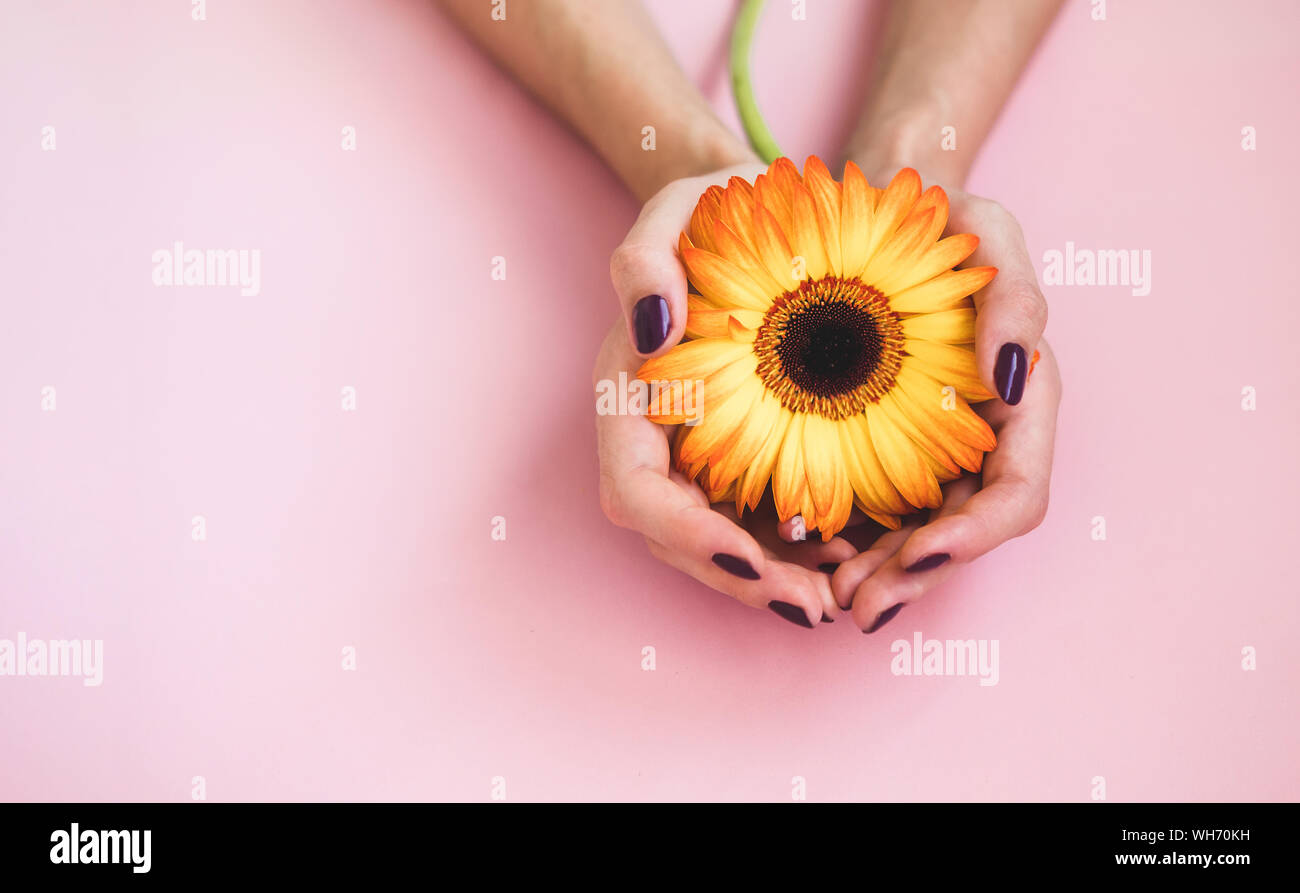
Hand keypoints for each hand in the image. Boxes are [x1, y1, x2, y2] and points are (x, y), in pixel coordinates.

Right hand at [597, 166, 859, 627]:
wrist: (755, 211)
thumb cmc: (714, 209)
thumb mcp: (675, 209)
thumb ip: (642, 260)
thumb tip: (652, 328)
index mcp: (627, 392)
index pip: (635, 489)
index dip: (684, 534)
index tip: (750, 560)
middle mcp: (656, 435)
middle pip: (678, 539)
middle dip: (741, 581)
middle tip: (817, 607)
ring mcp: (695, 452)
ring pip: (720, 544)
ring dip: (774, 580)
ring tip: (841, 597)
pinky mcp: (740, 455)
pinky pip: (758, 521)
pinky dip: (798, 550)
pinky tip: (853, 554)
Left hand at [822, 184, 1060, 631]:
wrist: (887, 213)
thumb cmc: (946, 219)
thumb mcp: (990, 233)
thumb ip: (1015, 299)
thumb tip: (1012, 379)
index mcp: (1024, 404)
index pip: (1016, 494)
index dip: (974, 535)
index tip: (919, 552)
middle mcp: (986, 439)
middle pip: (962, 533)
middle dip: (914, 575)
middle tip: (854, 606)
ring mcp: (939, 450)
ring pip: (918, 534)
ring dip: (879, 573)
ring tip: (828, 597)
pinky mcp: (888, 446)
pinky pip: (876, 509)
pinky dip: (849, 538)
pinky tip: (805, 552)